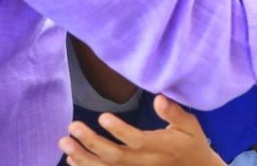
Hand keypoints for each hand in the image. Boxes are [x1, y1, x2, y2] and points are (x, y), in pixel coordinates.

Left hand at [58, 95, 224, 165]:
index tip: (103, 116)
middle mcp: (145, 162)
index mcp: (160, 147)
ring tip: (65, 142)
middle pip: (115, 157)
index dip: (119, 130)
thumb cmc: (191, 143)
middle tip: (73, 126)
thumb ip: (174, 113)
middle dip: (92, 143)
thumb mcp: (190, 126)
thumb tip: (159, 97)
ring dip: (83, 157)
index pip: (137, 140)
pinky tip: (72, 158)